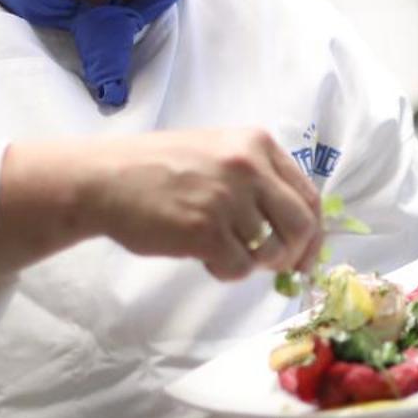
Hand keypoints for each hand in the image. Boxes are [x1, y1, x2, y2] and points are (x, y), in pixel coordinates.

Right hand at [0, 129, 321, 281]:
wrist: (104, 179)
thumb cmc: (158, 169)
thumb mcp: (217, 153)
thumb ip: (257, 179)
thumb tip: (296, 228)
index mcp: (257, 144)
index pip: (309, 195)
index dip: (313, 233)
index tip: (306, 255)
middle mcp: (248, 167)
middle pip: (301, 225)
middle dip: (294, 254)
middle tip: (276, 267)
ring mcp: (228, 199)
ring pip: (270, 251)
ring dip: (252, 263)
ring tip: (223, 252)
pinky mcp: (205, 231)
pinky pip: (239, 268)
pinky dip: (227, 272)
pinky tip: (205, 259)